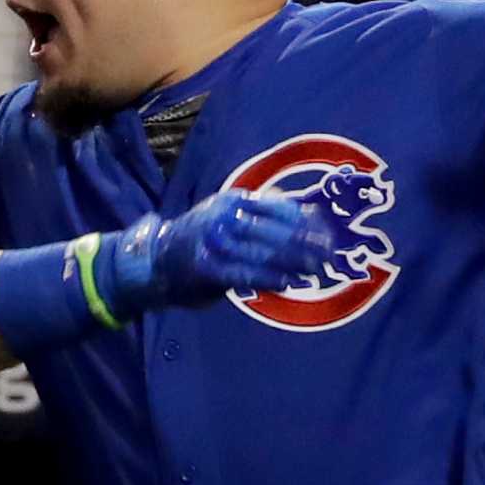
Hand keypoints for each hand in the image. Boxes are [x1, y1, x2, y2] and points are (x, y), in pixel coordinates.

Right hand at [99, 191, 327, 318]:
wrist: (154, 259)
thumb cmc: (200, 239)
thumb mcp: (227, 214)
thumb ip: (259, 214)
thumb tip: (303, 213)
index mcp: (232, 201)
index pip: (278, 208)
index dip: (306, 221)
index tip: (327, 231)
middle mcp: (224, 218)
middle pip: (275, 230)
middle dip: (306, 244)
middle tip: (330, 254)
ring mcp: (215, 243)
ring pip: (264, 252)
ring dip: (294, 263)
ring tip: (317, 269)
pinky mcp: (208, 269)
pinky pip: (246, 273)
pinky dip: (270, 278)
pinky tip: (289, 283)